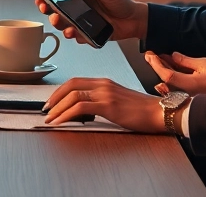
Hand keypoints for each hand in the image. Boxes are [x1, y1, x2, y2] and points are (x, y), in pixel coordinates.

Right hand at [34, 0, 147, 41]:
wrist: (135, 19)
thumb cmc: (120, 2)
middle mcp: (77, 12)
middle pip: (56, 13)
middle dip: (50, 14)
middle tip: (52, 13)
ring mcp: (82, 24)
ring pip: (64, 27)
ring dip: (61, 26)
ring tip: (65, 25)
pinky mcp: (88, 36)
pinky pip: (77, 38)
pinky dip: (76, 36)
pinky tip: (78, 33)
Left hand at [44, 77, 165, 132]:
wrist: (159, 112)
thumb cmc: (142, 110)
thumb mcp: (118, 101)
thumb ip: (102, 101)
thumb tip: (85, 110)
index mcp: (104, 82)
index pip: (75, 81)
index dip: (60, 91)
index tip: (52, 101)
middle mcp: (103, 84)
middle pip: (70, 85)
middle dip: (54, 97)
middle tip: (46, 109)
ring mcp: (105, 93)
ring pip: (72, 96)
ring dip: (57, 108)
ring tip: (50, 118)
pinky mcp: (108, 105)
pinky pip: (80, 108)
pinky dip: (66, 115)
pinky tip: (60, 122)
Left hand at [148, 51, 205, 96]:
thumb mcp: (204, 64)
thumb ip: (186, 61)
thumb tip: (173, 55)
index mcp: (188, 85)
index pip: (166, 75)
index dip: (156, 64)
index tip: (150, 55)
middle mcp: (184, 93)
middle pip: (164, 79)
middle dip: (156, 65)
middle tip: (149, 55)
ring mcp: (186, 96)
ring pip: (168, 83)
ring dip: (162, 70)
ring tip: (157, 58)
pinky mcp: (188, 97)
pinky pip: (174, 87)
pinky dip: (169, 78)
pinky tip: (167, 68)